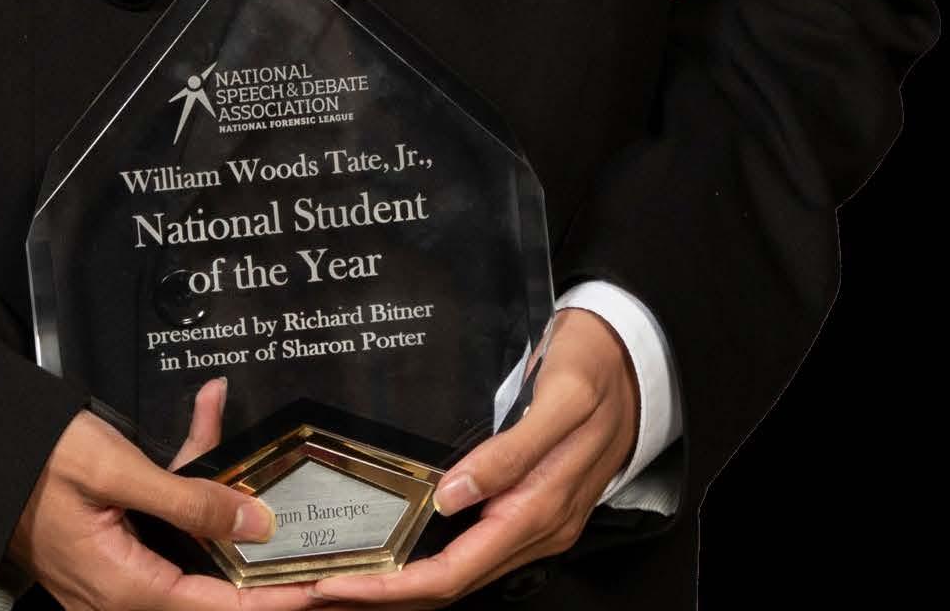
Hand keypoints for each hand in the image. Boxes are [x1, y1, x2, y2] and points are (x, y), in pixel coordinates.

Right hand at [5, 376, 322, 610]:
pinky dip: (191, 518)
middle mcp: (118, 605)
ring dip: (223, 540)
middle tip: (303, 556)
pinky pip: (164, 558)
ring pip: (188, 577)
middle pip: (208, 601)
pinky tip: (206, 462)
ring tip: (256, 499)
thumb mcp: (117, 468)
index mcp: (125, 589)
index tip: (316, 587)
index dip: (273, 600)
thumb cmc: (39, 459)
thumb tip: (255, 524)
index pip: (220, 609)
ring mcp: (110, 594)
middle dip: (256, 575)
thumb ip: (189, 499)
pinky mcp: (107, 572)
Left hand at [303, 307, 640, 604]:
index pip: (454, 573)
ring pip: (455, 574)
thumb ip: (512, 451)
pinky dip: (423, 562)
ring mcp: (531, 523)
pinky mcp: (525, 508)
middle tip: (314, 590)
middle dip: (380, 595)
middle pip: (447, 586)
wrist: (635, 361)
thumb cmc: (595, 371)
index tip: (338, 586)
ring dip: (395, 585)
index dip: (393, 588)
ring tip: (337, 577)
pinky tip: (390, 550)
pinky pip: (468, 551)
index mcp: (542, 511)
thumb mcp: (561, 398)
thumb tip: (453, 496)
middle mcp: (535, 529)